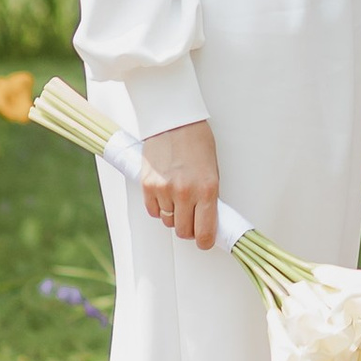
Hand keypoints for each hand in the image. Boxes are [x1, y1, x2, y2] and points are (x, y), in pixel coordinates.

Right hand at [140, 117, 220, 250]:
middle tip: (191, 216)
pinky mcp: (147, 185)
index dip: (205, 241)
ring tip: (177, 196)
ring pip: (168, 221)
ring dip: (173, 214)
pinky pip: (153, 211)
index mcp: (208, 189)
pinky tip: (164, 192)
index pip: (205, 232)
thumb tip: (206, 221)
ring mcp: (165, 190)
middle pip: (184, 231)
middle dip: (188, 228)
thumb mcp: (212, 170)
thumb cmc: (196, 141)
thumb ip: (208, 197)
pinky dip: (158, 207)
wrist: (173, 120)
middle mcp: (186, 192)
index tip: (204, 241)